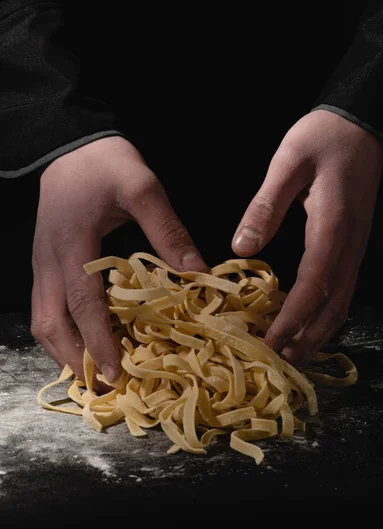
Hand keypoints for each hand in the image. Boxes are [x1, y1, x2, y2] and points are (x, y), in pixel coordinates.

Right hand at [31, 136, 204, 384]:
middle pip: (48, 323)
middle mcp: (48, 261)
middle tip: (101, 385)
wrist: (70, 143)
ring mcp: (41, 262)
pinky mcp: (44, 260)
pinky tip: (82, 338)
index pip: (82, 305)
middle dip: (72, 358)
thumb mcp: (142, 188)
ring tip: (91, 370)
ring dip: (63, 348)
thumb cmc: (106, 163)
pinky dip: (61, 329)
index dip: (98, 343)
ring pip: (41, 319)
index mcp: (72, 246)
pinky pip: (45, 305)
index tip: (115, 375)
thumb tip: (197, 275)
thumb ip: (168, 232)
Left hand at [232, 110, 382, 364]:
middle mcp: (349, 246)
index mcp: (331, 227)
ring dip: (318, 333)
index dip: (293, 317)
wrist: (362, 127)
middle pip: (332, 304)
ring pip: (341, 303)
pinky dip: (327, 316)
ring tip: (292, 355)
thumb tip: (242, 248)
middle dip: (305, 337)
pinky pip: (344, 290)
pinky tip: (311, 327)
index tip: (271, 341)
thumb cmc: (322, 139)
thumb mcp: (289, 162)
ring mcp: (356, 248)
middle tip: (278, 362)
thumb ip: (266, 205)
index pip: (313, 284)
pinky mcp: (353, 246)